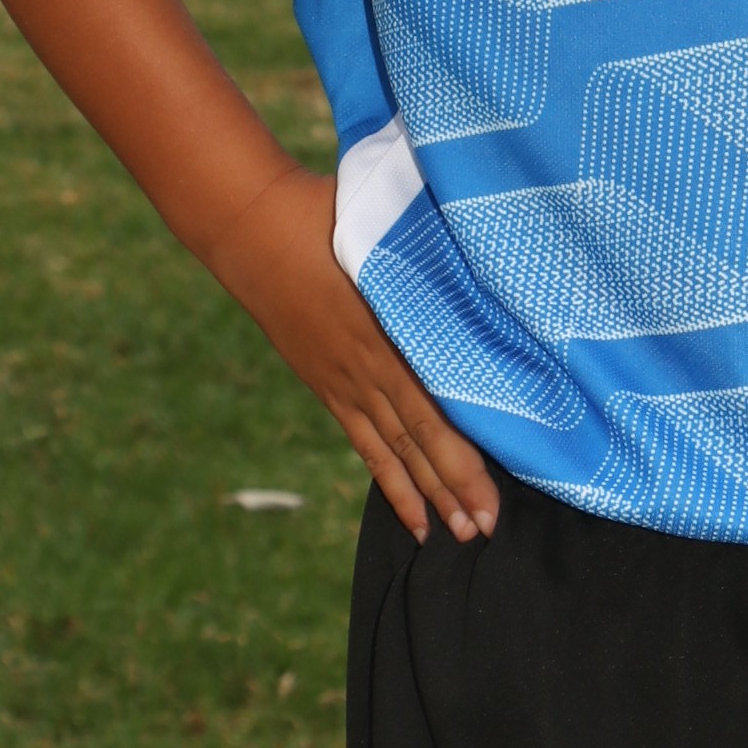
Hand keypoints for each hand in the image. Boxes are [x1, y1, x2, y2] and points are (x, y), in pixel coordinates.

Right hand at [204, 162, 501, 547]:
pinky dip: (388, 478)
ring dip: (427, 494)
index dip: (464, 458)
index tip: (496, 495)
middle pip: (420, 441)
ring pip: (394, 450)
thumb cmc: (328, 212)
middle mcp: (367, 368)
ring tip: (458, 535)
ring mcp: (343, 382)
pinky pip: (364, 443)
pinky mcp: (327, 385)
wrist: (252, 228)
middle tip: (488, 531)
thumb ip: (434, 257)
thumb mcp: (388, 230)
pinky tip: (409, 513)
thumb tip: (489, 262)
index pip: (434, 410)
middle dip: (456, 488)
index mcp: (387, 331)